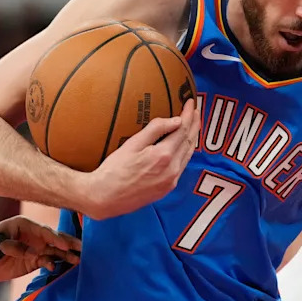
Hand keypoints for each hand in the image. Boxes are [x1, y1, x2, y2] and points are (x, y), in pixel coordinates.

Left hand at [0, 215, 81, 281]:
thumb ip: (12, 246)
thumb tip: (32, 253)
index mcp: (24, 225)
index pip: (43, 231)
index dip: (55, 238)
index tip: (64, 245)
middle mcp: (33, 235)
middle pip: (55, 238)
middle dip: (68, 243)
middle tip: (82, 247)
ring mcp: (36, 248)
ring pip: (55, 250)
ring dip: (66, 255)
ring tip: (78, 259)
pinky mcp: (35, 260)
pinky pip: (48, 261)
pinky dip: (54, 265)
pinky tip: (57, 268)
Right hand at [83, 99, 199, 218]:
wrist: (105, 198)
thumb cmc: (114, 170)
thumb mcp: (132, 144)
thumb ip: (155, 130)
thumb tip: (177, 120)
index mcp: (164, 155)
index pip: (182, 129)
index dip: (188, 115)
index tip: (191, 103)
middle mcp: (173, 169)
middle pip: (189, 141)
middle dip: (194, 124)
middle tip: (196, 110)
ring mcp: (172, 180)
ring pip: (188, 154)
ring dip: (192, 138)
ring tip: (194, 125)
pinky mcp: (168, 188)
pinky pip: (182, 166)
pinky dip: (186, 152)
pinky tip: (184, 146)